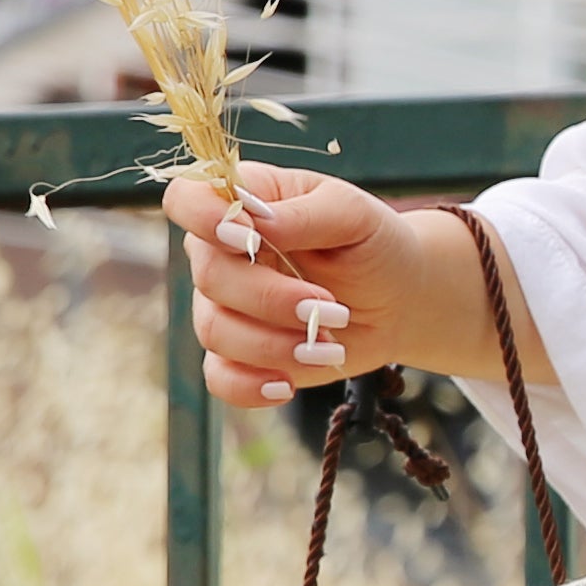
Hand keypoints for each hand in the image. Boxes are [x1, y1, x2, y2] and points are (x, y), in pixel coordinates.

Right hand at [167, 164, 424, 410]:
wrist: (399, 300)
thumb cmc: (372, 244)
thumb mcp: (353, 214)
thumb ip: (305, 214)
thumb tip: (259, 222)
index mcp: (244, 204)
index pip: (187, 199)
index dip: (202, 218)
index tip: (250, 240)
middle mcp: (222, 254)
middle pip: (208, 276)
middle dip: (270, 298)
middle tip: (329, 306)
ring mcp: (226, 306)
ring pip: (215, 330)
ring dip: (273, 343)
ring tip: (331, 344)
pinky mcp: (240, 354)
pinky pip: (219, 377)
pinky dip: (250, 386)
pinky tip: (286, 386)